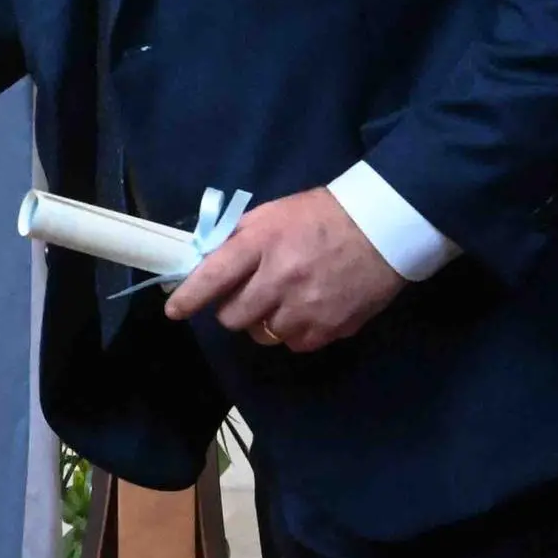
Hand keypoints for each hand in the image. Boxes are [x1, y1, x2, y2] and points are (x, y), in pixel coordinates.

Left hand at [163, 187, 406, 351]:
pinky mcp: (329, 328)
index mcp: (261, 242)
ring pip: (262, 335)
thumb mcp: (274, 214)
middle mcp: (280, 278)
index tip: (175, 310)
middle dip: (233, 309)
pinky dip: (294, 332)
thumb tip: (205, 262)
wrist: (382, 228)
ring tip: (282, 301)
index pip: (213, 276)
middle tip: (247, 295)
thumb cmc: (321, 216)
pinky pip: (294, 343)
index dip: (189, 297)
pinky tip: (306, 309)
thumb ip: (239, 239)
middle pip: (233, 317)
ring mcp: (306, 307)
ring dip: (264, 322)